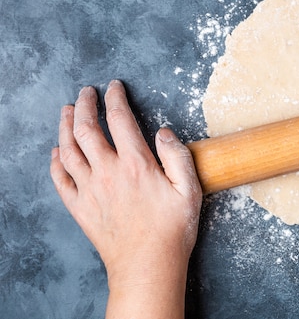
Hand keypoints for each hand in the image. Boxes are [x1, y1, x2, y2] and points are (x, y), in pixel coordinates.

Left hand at [50, 80, 201, 317]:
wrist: (148, 265)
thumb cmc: (172, 229)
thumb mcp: (189, 190)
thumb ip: (178, 156)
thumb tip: (164, 132)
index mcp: (136, 164)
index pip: (120, 119)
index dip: (116, 98)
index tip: (114, 86)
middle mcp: (108, 172)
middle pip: (87, 129)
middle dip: (84, 105)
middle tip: (85, 92)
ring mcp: (90, 190)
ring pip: (68, 150)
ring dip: (64, 127)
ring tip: (66, 112)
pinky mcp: (80, 208)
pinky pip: (60, 180)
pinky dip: (55, 162)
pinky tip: (56, 152)